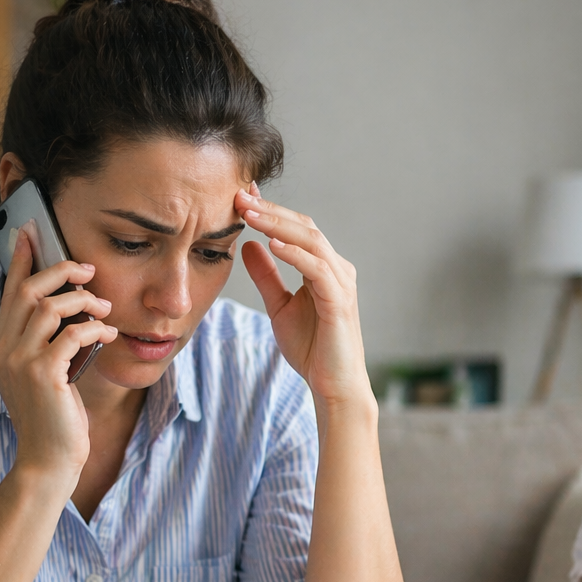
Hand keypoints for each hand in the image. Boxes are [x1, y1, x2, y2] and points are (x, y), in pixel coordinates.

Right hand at [0, 223, 117, 478]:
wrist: (49, 460)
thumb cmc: (54, 418)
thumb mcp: (46, 373)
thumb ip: (48, 341)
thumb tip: (72, 304)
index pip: (9, 293)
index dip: (22, 261)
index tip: (32, 233)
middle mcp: (2, 351)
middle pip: (26, 291)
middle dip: (59, 271)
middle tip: (87, 270)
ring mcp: (20, 363)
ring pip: (48, 307)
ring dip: (82, 301)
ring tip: (104, 308)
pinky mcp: (43, 375)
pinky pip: (71, 334)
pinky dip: (94, 329)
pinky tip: (108, 335)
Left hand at [236, 188, 371, 411]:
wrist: (332, 386)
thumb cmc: (311, 348)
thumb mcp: (280, 306)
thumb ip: (267, 276)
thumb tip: (248, 246)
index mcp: (323, 267)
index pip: (297, 228)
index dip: (270, 210)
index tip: (241, 195)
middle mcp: (336, 268)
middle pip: (304, 226)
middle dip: (271, 210)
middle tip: (240, 195)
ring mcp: (341, 283)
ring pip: (311, 241)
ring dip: (278, 225)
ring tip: (249, 214)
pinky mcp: (340, 301)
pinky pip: (317, 269)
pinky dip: (295, 255)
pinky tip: (272, 245)